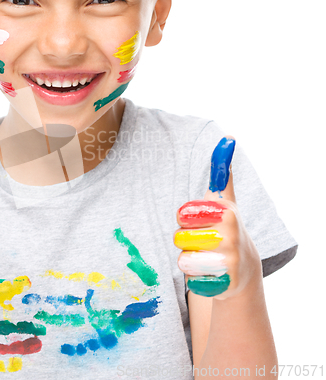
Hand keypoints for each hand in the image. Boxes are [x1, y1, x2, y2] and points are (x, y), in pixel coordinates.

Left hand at [174, 137, 260, 298]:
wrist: (243, 270)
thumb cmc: (225, 228)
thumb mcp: (225, 201)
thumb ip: (222, 174)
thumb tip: (228, 138)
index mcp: (225, 210)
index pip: (183, 213)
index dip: (185, 218)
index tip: (200, 219)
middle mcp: (230, 233)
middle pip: (178, 236)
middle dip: (184, 240)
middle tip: (202, 240)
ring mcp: (229, 259)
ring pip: (182, 259)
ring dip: (189, 260)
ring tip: (207, 257)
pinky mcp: (224, 283)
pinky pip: (190, 280)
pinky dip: (195, 279)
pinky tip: (211, 274)